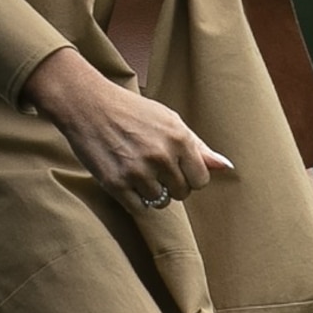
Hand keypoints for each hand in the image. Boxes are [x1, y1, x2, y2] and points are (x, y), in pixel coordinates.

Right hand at [23, 47, 231, 210]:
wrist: (86, 104)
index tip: (175, 167)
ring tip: (136, 171)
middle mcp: (161, 156)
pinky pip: (138, 208)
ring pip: (160, 202)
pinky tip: (126, 180)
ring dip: (150, 192)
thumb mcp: (168, 120)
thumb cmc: (130, 110)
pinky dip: (134, 199)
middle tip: (152, 167)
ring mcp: (138, 171)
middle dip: (170, 184)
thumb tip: (227, 167)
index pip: (201, 180)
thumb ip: (198, 146)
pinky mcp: (116, 183)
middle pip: (181, 193)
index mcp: (178, 138)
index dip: (189, 176)